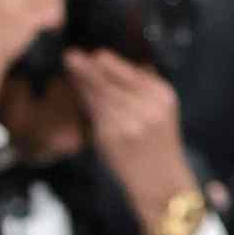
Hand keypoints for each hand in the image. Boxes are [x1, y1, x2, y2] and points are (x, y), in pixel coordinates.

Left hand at [65, 49, 200, 234]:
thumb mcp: (161, 109)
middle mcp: (147, 107)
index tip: (96, 54)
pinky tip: (77, 89)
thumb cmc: (156, 142)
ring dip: (82, 80)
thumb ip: (142, 86)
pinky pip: (93, 111)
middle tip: (71, 55)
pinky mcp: (111, 136)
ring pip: (99, 95)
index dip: (111, 62)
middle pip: (111, 81)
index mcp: (162, 95)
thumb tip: (113, 62)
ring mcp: (128, 122)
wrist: (160, 180)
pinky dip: (84, 98)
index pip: (131, 72)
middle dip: (89, 68)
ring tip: (70, 66)